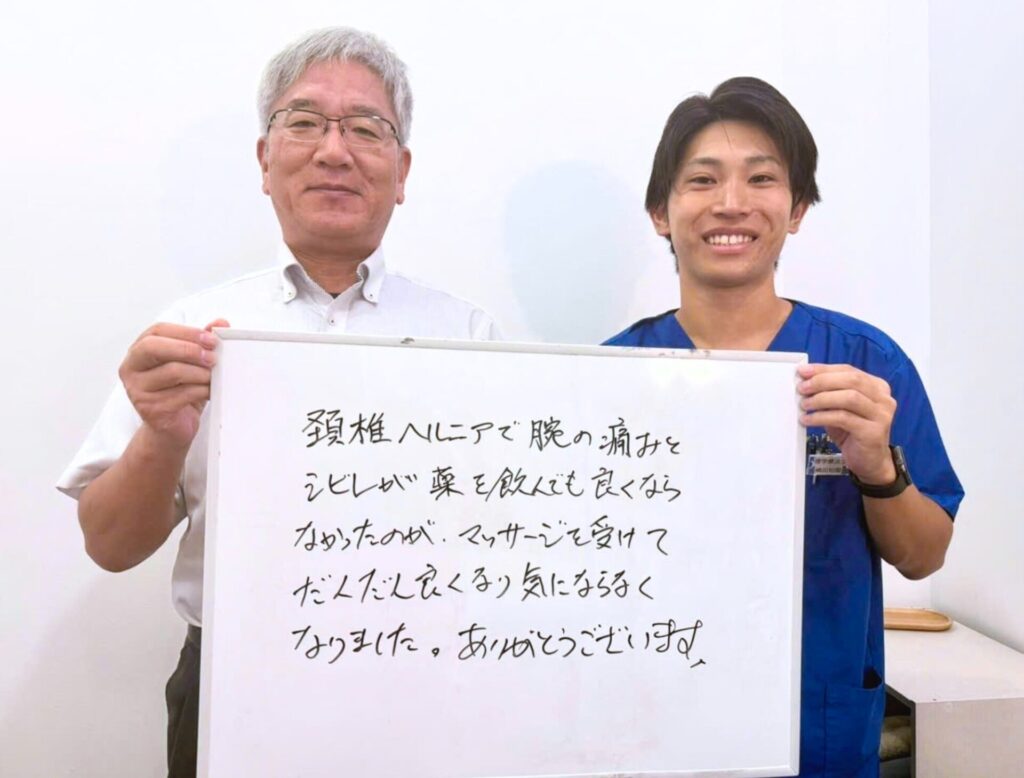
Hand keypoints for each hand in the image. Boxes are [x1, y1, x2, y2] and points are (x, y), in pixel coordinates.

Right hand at [118, 319, 229, 447]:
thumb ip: (201, 342)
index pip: (157, 331)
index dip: (186, 332)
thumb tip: (220, 323)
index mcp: (138, 352)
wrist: (172, 428)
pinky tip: (210, 391)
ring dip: (200, 372)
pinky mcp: (150, 409)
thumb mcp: (190, 364)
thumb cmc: (179, 392)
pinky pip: (181, 394)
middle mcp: (131, 369)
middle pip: (154, 348)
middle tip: (212, 356)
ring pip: (172, 372)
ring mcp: (137, 390)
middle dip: (188, 349)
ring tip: (214, 376)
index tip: (211, 338)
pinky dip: (201, 390)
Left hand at [797, 363, 896, 483]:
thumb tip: (804, 380)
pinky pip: (843, 418)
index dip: (824, 369)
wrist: (871, 462)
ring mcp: (881, 415)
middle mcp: (883, 399)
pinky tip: (808, 419)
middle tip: (802, 388)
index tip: (803, 371)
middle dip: (822, 381)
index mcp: (877, 387)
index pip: (849, 370)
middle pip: (851, 380)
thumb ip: (829, 393)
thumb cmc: (853, 432)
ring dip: (821, 399)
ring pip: (849, 397)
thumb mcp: (841, 409)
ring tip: (804, 404)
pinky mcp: (873, 432)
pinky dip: (822, 417)